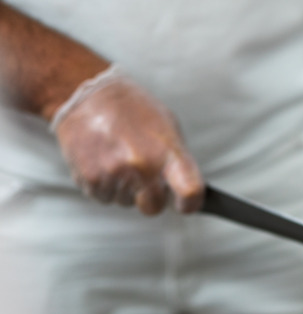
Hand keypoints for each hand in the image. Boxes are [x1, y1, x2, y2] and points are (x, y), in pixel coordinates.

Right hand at [51, 66, 202, 214]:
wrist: (90, 95)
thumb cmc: (133, 109)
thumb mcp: (167, 128)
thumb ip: (176, 162)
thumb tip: (184, 189)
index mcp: (168, 152)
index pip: (190, 192)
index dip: (190, 204)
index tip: (186, 204)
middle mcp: (142, 166)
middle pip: (154, 207)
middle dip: (150, 197)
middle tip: (144, 177)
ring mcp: (115, 174)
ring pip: (125, 202)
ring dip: (123, 188)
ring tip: (118, 158)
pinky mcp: (90, 178)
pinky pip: (103, 197)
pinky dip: (103, 185)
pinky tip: (103, 162)